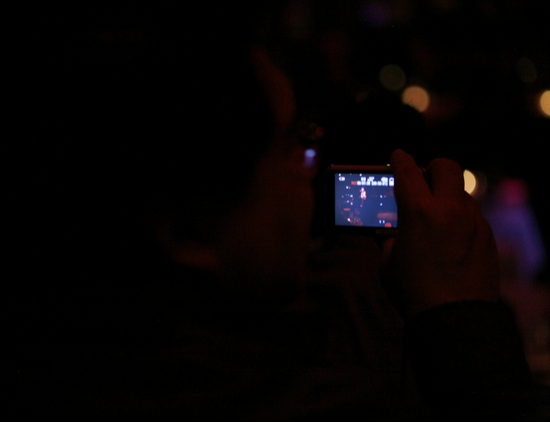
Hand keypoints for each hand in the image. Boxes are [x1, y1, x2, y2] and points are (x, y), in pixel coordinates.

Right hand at [381, 150, 499, 316]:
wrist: (453, 318)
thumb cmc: (414, 291)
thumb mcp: (388, 263)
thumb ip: (389, 239)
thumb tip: (391, 233)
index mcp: (419, 212)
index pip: (408, 171)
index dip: (400, 158)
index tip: (397, 155)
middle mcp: (449, 210)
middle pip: (446, 167)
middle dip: (432, 167)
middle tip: (423, 178)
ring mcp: (473, 221)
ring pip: (461, 192)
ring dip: (447, 195)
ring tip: (436, 215)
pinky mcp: (487, 236)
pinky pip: (473, 215)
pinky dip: (460, 217)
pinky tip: (451, 237)